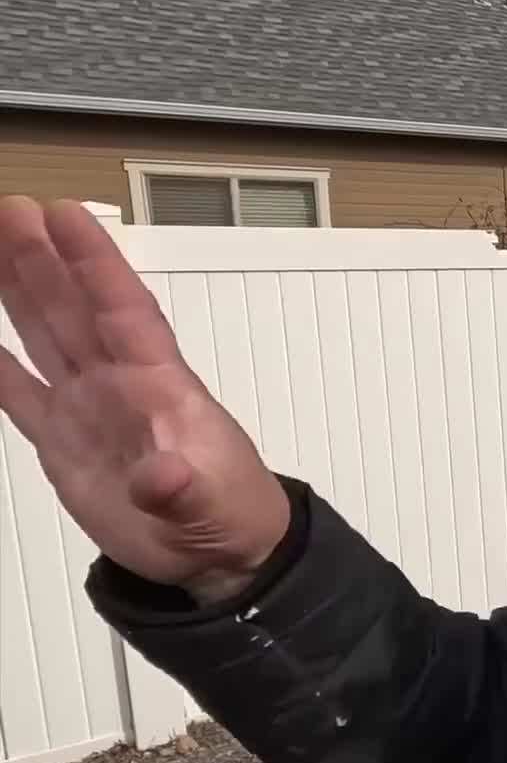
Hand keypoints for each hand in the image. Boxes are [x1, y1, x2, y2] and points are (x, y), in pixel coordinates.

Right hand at [0, 197, 289, 600]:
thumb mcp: (209, 506)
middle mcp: (119, 385)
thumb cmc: (229, 516)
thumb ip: (181, 490)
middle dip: (42, 259)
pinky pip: (20, 394)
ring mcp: (90, 409)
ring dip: (19, 291)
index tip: (64, 214)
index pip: (123, 309)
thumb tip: (161, 478)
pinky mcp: (65, 442)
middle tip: (10, 207)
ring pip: (46, 336)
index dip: (95, 262)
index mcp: (160, 385)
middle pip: (74, 309)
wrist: (218, 554)